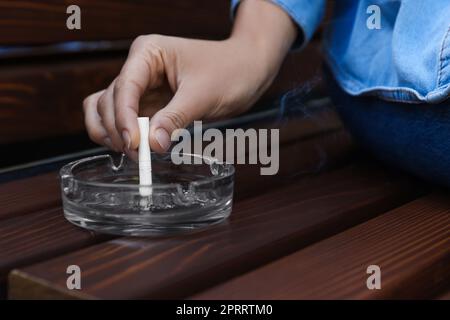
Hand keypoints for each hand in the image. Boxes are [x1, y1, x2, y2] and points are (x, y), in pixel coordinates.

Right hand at [83, 0, 296, 153]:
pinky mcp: (148, 104)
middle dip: (119, 129)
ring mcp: (141, 87)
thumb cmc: (230, 71)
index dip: (124, 117)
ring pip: (108, 111)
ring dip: (114, 134)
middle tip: (139, 155)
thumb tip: (151, 145)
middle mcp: (138, 67)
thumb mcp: (203, 95)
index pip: (124, 86)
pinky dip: (124, 136)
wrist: (247, 71)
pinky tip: (136, 149)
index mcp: (148, 53)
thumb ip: (174, 118)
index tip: (134, 144)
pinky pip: (124, 120)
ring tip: (136, 154)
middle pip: (109, 100)